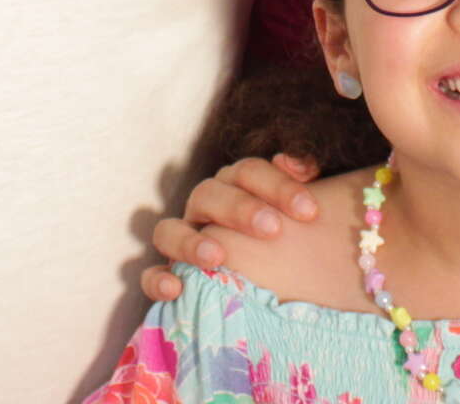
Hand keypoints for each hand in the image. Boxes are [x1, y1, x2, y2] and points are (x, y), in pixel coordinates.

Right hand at [139, 153, 321, 299]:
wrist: (279, 294)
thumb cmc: (291, 250)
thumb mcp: (300, 219)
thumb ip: (301, 189)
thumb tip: (304, 166)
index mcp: (235, 188)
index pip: (248, 172)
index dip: (277, 186)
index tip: (310, 211)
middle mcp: (203, 209)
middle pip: (208, 193)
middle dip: (240, 208)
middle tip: (273, 229)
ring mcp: (181, 242)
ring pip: (169, 230)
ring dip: (191, 242)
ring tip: (218, 257)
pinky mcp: (167, 277)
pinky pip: (150, 276)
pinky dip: (157, 280)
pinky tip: (176, 290)